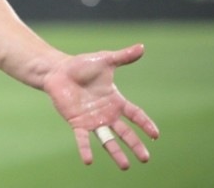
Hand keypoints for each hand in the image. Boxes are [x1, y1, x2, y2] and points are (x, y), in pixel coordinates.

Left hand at [42, 43, 159, 168]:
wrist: (58, 70)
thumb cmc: (82, 65)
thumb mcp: (105, 60)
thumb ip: (123, 57)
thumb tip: (142, 47)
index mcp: (115, 100)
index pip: (135, 114)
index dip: (145, 124)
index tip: (156, 135)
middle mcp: (106, 114)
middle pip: (125, 132)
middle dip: (136, 145)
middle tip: (145, 158)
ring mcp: (92, 120)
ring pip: (107, 139)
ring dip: (115, 153)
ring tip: (125, 166)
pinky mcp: (77, 122)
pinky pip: (82, 139)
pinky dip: (85, 149)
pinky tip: (88, 161)